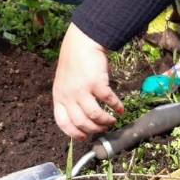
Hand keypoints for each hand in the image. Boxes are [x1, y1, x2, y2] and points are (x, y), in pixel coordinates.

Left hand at [53, 23, 124, 140]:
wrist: (81, 42)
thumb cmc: (74, 61)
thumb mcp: (64, 81)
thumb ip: (69, 97)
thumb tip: (81, 116)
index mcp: (58, 96)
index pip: (63, 122)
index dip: (74, 133)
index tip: (84, 137)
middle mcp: (68, 95)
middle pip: (81, 123)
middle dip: (94, 129)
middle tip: (103, 128)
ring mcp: (82, 90)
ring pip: (95, 116)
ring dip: (106, 121)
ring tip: (113, 120)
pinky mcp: (96, 83)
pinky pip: (108, 101)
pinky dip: (116, 106)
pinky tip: (120, 108)